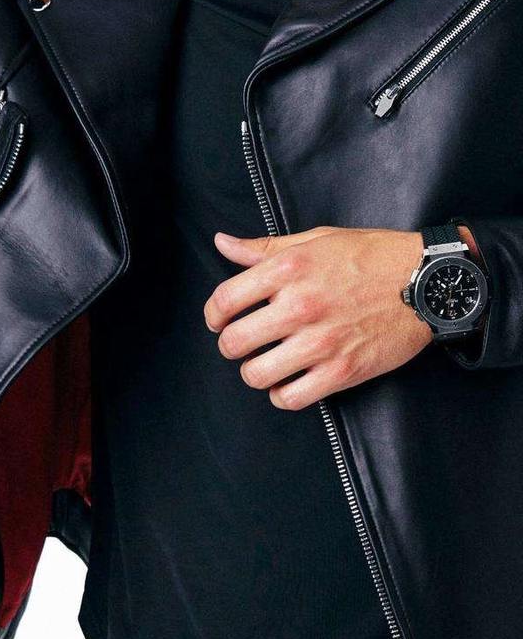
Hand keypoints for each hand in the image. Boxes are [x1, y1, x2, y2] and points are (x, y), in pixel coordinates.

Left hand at [202, 225, 433, 410]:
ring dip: (254, 372)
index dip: (213, 314)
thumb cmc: (371, 256)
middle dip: (230, 344)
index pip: (224, 301)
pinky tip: (288, 381)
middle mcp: (300, 305)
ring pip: (256, 374)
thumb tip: (223, 243)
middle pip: (234, 341)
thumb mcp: (315, 240)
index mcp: (289, 269)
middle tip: (242, 342)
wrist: (425, 281)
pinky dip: (282, 394)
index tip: (218, 320)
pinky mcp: (342, 372)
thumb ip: (264, 248)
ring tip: (264, 363)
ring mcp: (321, 342)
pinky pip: (291, 398)